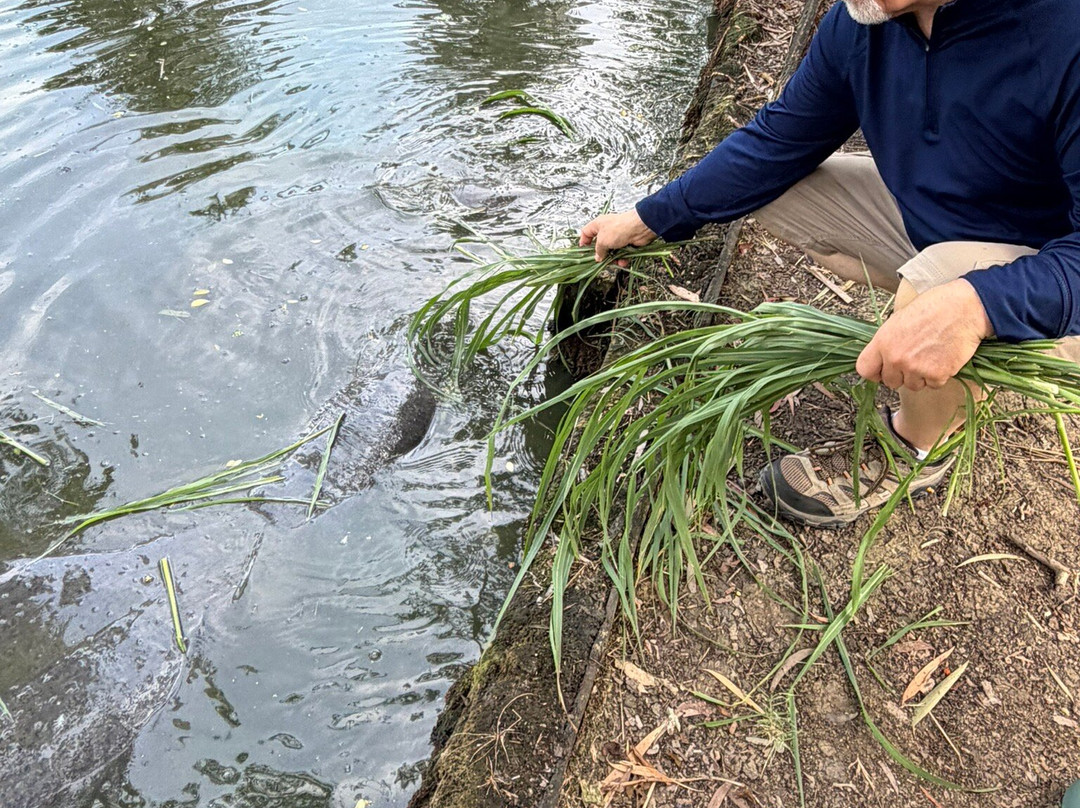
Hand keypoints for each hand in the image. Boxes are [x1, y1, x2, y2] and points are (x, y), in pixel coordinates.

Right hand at [579, 209, 656, 263]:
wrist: (640, 228)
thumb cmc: (619, 229)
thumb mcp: (603, 241)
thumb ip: (598, 250)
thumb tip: (598, 257)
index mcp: (599, 225)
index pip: (586, 232)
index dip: (584, 241)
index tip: (583, 250)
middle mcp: (607, 230)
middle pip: (600, 245)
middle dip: (601, 254)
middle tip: (601, 260)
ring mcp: (618, 236)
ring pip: (611, 251)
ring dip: (613, 258)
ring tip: (615, 261)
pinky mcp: (627, 242)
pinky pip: (621, 253)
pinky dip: (622, 258)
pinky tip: (623, 261)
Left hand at [855, 279, 993, 391]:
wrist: (964, 308)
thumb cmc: (934, 307)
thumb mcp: (899, 320)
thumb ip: (888, 341)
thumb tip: (883, 356)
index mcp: (883, 341)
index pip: (864, 369)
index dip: (874, 372)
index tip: (882, 371)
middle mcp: (896, 358)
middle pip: (890, 382)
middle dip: (901, 375)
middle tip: (915, 359)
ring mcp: (915, 368)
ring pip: (912, 386)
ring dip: (921, 376)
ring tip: (931, 355)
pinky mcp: (936, 374)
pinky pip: (933, 385)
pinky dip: (939, 376)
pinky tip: (943, 357)